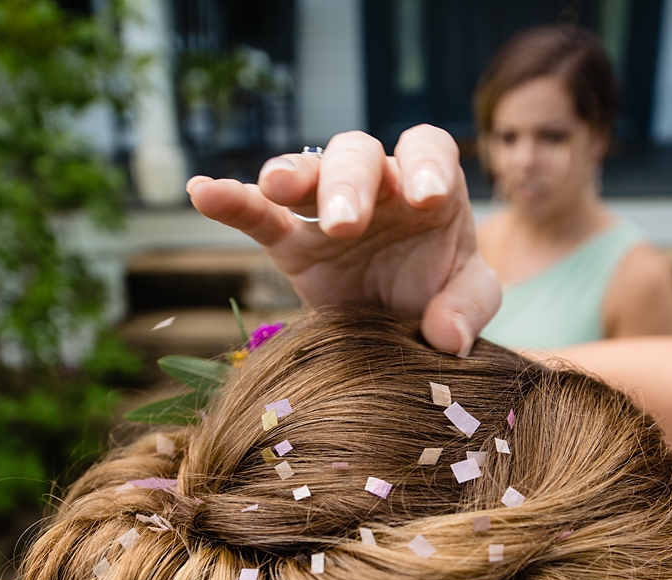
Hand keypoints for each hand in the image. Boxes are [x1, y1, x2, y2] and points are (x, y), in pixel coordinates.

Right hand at [186, 125, 499, 355]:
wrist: (401, 333)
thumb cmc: (443, 296)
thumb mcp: (469, 297)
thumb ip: (469, 307)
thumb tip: (446, 338)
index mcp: (427, 186)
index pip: (428, 149)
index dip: (427, 165)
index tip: (427, 198)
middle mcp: (377, 186)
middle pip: (358, 155)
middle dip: (350, 183)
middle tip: (346, 225)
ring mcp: (327, 210)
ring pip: (307, 173)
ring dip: (292, 176)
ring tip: (277, 189)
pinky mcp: (291, 243)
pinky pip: (258, 215)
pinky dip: (231, 201)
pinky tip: (202, 192)